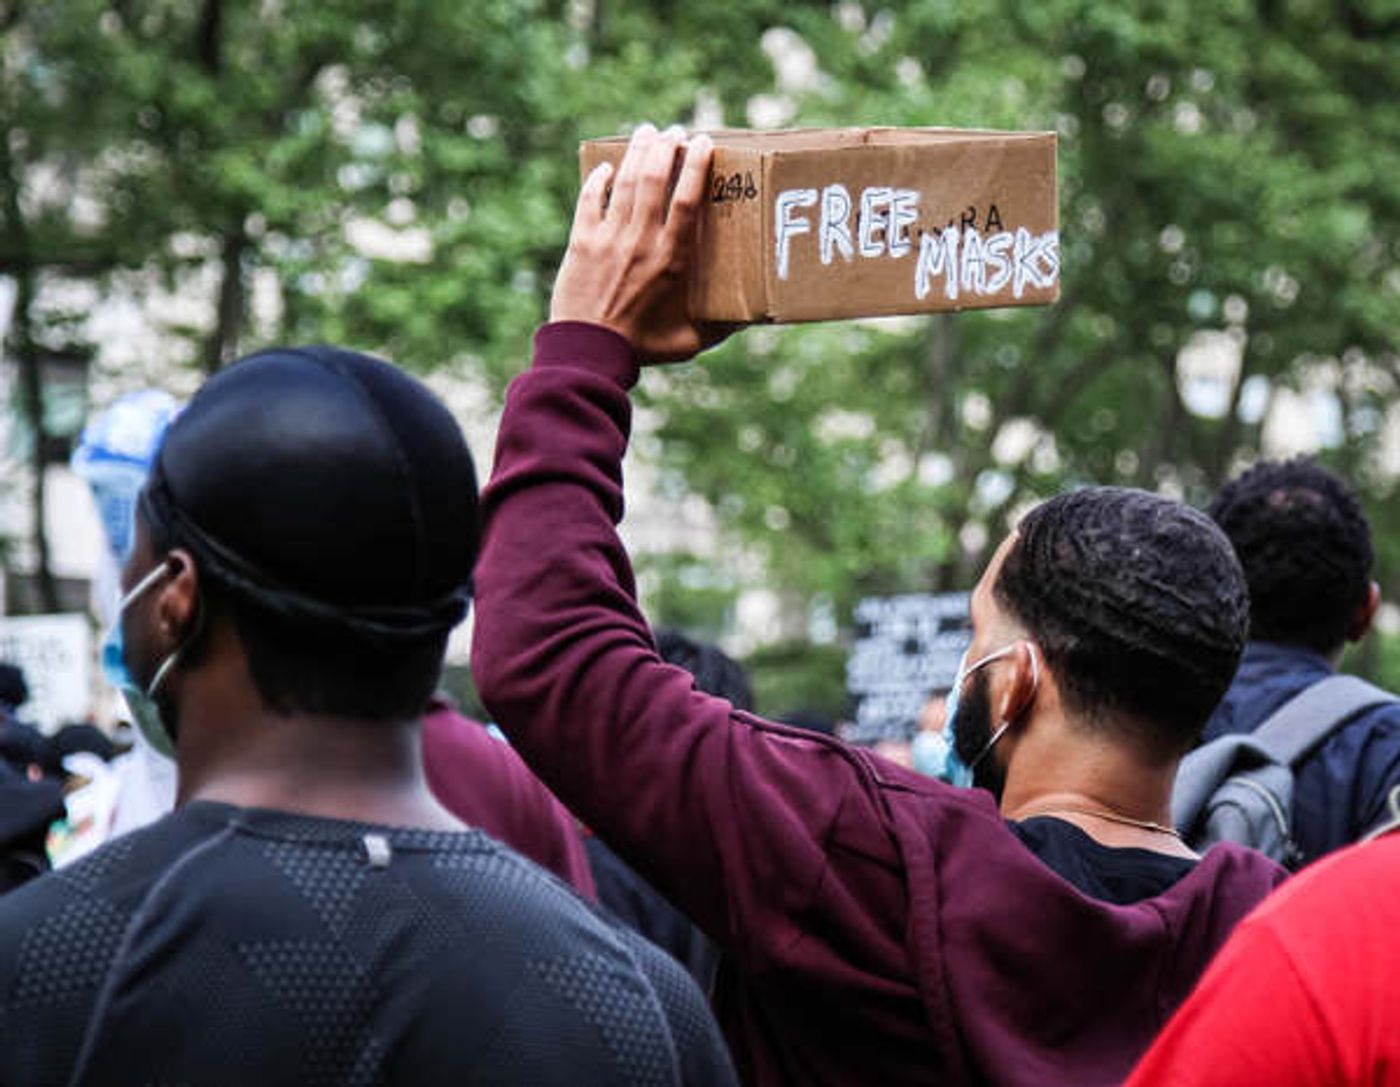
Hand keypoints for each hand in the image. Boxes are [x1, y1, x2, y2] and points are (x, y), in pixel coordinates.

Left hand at [551, 124, 730, 363]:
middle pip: (655, 178)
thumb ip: (721, 328)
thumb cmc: (643, 349)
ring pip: (626, 181)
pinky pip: (589, 200)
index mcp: (672, 259)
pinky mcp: (581, 242)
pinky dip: (598, 179)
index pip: (687, 198)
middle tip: (676, 131)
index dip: (696, 165)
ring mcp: (609, 238)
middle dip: (667, 147)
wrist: (589, 352)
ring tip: (647, 132)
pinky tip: (606, 167)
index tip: (705, 142)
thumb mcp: (690, 341)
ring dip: (637, 151)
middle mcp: (641, 240)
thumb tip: (752, 319)